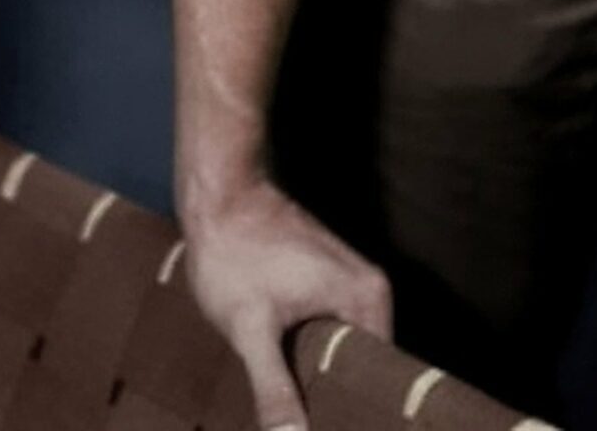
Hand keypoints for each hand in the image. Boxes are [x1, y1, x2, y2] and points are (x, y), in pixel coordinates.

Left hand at [182, 179, 391, 430]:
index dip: (356, 413)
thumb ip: (274, 388)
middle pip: (362, 367)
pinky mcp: (326, 277)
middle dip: (338, 399)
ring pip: (343, 349)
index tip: (336, 428)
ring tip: (301, 415)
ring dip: (323, 377)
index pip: (379, 380)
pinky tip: (290, 379)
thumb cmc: (231, 251)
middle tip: (310, 425)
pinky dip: (312, 353)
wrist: (217, 189)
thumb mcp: (250, 327)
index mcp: (368, 300)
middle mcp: (370, 290)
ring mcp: (349, 281)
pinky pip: (330, 330)